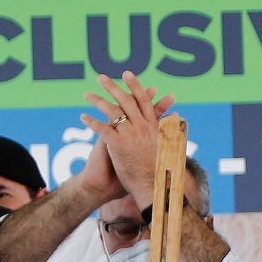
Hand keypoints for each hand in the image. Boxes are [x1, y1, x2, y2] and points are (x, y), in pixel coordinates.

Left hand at [81, 72, 177, 206]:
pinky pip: (102, 130)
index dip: (135, 86)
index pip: (143, 100)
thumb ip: (172, 128)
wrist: (155, 186)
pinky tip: (83, 117)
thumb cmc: (163, 170)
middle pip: (125, 101)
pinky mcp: (118, 145)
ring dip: (98, 100)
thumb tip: (178, 116)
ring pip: (112, 111)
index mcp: (153, 126)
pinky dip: (92, 123)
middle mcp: (142, 127)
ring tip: (87, 94)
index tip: (127, 74)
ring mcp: (130, 135)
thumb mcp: (172, 145)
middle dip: (112, 87)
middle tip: (101, 77)